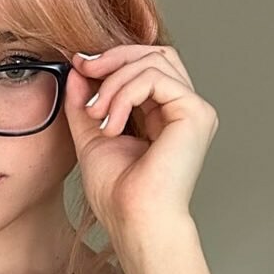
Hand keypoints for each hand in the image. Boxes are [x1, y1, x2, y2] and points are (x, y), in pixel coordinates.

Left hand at [63, 45, 218, 240]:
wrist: (134, 220)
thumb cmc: (118, 194)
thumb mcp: (92, 136)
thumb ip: (85, 103)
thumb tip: (78, 69)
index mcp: (165, 115)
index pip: (146, 66)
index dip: (112, 59)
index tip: (78, 66)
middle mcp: (184, 110)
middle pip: (155, 53)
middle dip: (114, 57)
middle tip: (83, 70)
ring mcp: (194, 110)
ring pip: (153, 61)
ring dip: (114, 83)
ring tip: (97, 115)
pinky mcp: (196, 113)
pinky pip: (155, 78)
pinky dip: (125, 93)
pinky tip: (112, 125)